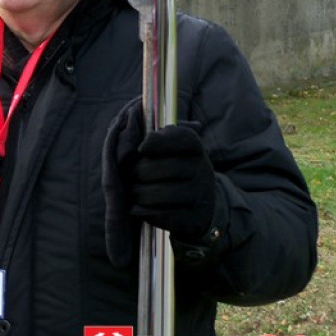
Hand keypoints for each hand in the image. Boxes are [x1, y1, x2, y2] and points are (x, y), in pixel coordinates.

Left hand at [102, 100, 216, 265]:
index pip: (182, 137)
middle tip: (132, 175)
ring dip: (138, 193)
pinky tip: (138, 208)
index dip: (159, 141)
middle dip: (137, 173)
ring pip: (157, 194)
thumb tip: (131, 115)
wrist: (199, 206)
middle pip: (159, 168)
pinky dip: (143, 212)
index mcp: (196, 147)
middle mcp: (203, 169)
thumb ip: (152, 134)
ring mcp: (201, 196)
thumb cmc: (173, 170)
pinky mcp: (194, 219)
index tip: (142, 147)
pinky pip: (162, 215)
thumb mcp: (169, 149)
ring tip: (135, 191)